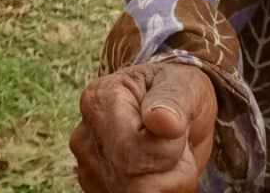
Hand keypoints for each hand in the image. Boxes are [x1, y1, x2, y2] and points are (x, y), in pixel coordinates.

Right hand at [71, 60, 216, 192]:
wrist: (172, 110)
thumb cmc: (177, 91)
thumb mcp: (183, 86)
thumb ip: (173, 101)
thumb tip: (162, 121)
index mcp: (100, 101)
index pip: (134, 152)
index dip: (169, 150)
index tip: (176, 127)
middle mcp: (85, 137)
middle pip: (135, 183)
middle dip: (171, 171)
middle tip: (178, 144)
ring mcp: (88, 168)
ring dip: (167, 183)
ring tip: (168, 155)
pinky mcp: (99, 190)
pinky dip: (159, 191)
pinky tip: (158, 170)